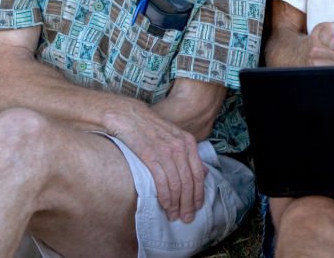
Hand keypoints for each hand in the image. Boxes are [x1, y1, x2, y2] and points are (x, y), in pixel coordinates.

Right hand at [109, 108, 205, 222]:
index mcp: (188, 142)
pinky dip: (165, 196)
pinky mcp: (150, 156)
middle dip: (189, 202)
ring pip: (177, 184)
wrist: (129, 116)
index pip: (198, 173)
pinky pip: (162, 181)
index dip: (199, 193)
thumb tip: (204, 172)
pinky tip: (165, 205)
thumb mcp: (175, 137)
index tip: (197, 206)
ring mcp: (166, 151)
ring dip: (176, 203)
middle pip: (189, 181)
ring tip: (174, 215)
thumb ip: (188, 154)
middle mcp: (180, 147)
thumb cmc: (151, 128)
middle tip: (187, 217)